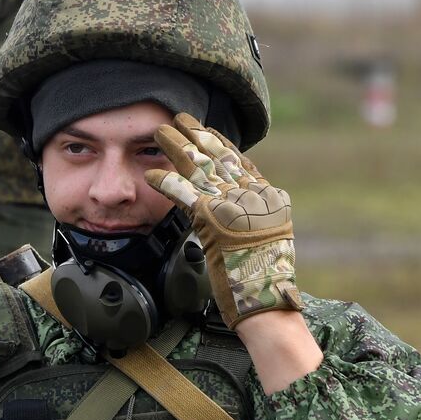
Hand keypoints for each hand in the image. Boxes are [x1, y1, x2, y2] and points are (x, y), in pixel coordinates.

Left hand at [145, 114, 303, 328]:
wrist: (267, 301)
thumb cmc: (264, 280)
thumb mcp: (268, 240)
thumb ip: (254, 218)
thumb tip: (238, 210)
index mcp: (268, 198)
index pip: (241, 161)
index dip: (220, 143)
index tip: (206, 129)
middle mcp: (253, 196)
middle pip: (220, 157)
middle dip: (198, 135)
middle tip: (180, 118)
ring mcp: (235, 206)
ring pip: (201, 167)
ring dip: (177, 148)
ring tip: (159, 133)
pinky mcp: (214, 221)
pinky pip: (185, 194)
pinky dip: (167, 182)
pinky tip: (151, 174)